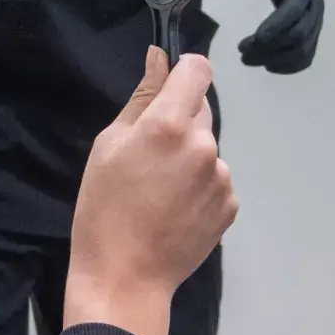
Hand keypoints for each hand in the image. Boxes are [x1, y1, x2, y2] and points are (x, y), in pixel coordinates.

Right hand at [63, 48, 235, 334]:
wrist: (126, 276)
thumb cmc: (103, 207)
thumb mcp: (109, 145)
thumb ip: (141, 98)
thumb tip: (159, 57)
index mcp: (170, 124)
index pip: (198, 70)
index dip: (183, 71)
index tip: (167, 87)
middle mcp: (205, 145)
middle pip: (201, 109)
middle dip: (179, 120)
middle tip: (148, 155)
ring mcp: (222, 178)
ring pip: (207, 147)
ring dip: (189, 156)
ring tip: (159, 190)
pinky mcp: (231, 206)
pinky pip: (215, 179)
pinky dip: (199, 186)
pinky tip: (174, 209)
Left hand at [237, 0, 324, 74]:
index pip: (293, 12)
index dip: (276, 26)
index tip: (254, 39)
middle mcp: (315, 9)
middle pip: (297, 35)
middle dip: (270, 47)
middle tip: (242, 52)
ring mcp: (316, 25)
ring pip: (302, 50)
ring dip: (275, 59)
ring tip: (247, 59)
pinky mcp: (313, 36)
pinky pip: (306, 57)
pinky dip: (289, 67)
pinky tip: (268, 66)